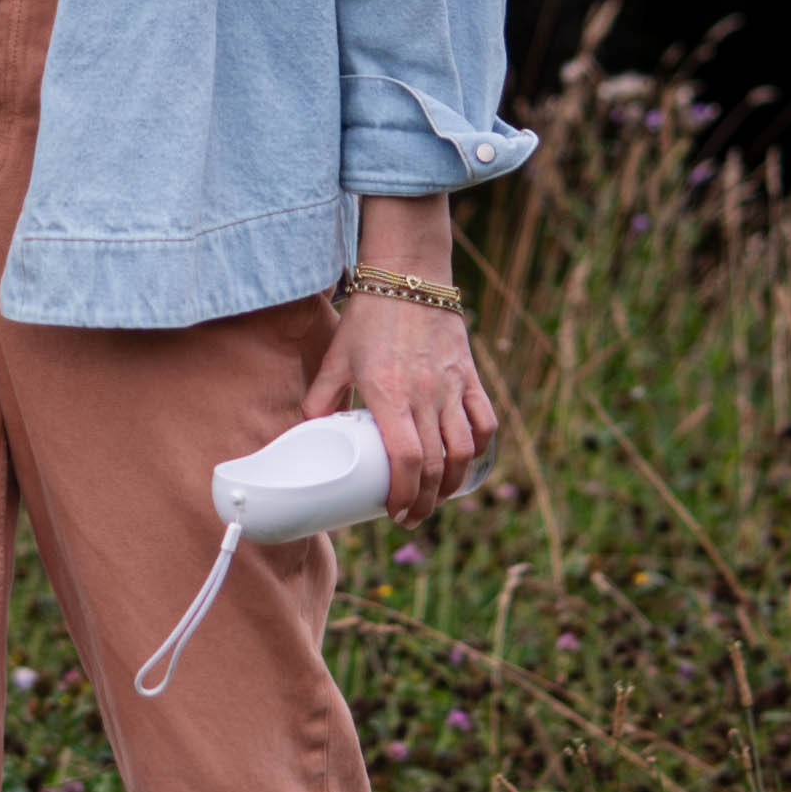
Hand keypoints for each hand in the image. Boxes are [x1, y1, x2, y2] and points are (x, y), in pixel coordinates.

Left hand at [301, 293, 496, 527]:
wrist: (408, 276)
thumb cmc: (368, 317)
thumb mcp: (336, 358)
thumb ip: (320, 397)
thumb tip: (305, 431)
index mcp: (389, 394)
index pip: (406, 458)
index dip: (404, 493)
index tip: (395, 512)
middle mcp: (425, 394)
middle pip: (436, 463)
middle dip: (426, 500)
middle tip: (412, 515)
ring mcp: (452, 386)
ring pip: (464, 449)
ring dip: (453, 482)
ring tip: (438, 497)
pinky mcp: (470, 376)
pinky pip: (485, 420)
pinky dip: (480, 448)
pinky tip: (467, 463)